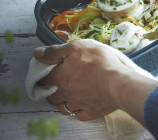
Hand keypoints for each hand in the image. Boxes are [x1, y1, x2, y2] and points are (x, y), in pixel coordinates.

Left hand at [34, 39, 157, 123]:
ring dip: (64, 100)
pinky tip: (83, 103)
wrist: (117, 81)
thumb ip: (55, 51)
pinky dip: (79, 109)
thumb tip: (37, 53)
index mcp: (59, 77)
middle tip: (58, 82)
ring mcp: (77, 104)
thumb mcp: (75, 47)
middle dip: (52, 89)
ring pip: (63, 106)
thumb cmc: (97, 61)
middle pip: (51, 95)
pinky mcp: (90, 111)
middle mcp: (65, 93)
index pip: (42, 79)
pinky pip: (79, 113)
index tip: (46, 72)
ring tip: (70, 93)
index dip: (42, 75)